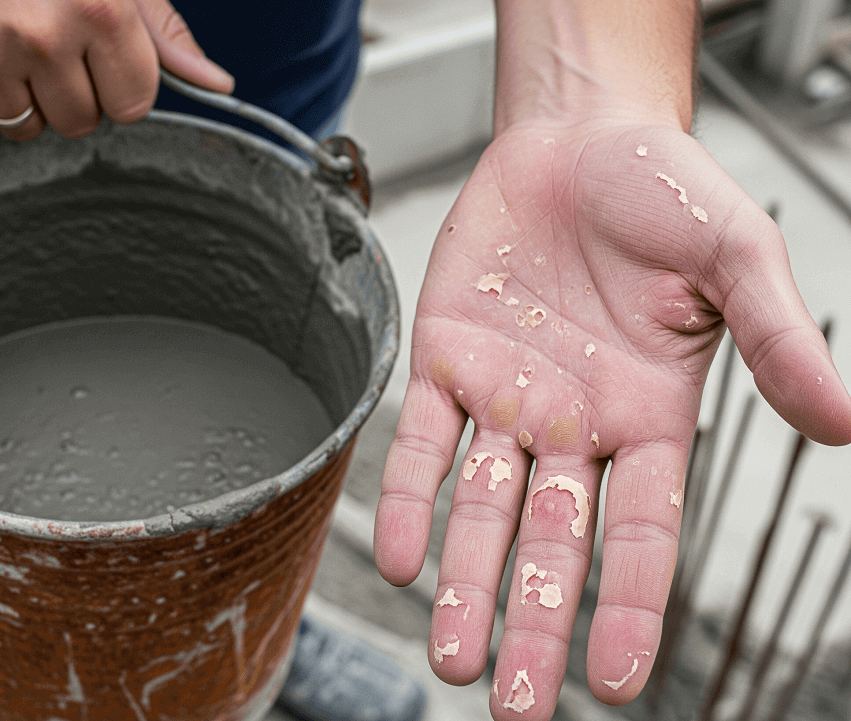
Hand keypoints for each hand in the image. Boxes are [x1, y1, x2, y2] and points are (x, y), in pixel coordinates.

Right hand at [0, 0, 232, 142]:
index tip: (102, 54)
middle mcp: (40, 36)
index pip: (132, 107)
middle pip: (80, 123)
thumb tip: (216, 83)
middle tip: (50, 44)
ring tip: (10, 43)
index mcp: (97, 11)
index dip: (121, 84)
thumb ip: (163, 32)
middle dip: (72, 93)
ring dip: (23, 97)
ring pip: (25, 127)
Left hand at [374, 119, 850, 718]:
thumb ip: (776, 339)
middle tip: (514, 705)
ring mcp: (507, 397)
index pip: (642, 534)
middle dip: (533, 623)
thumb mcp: (736, 258)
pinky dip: (411, 498)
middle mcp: (573, 423)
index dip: (632, 606)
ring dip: (465, 582)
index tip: (616, 680)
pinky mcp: (450, 359)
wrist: (578, 136)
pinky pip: (426, 443)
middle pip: (552, 544)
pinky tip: (402, 557)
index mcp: (647, 416)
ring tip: (451, 655)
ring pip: (482, 510)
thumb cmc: (661, 190)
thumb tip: (844, 422)